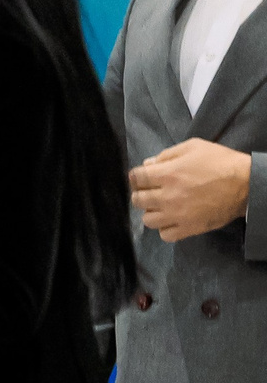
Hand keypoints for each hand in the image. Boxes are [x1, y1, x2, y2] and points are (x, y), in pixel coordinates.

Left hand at [130, 139, 252, 241]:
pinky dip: (165, 228)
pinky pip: (165, 235)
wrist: (247, 184)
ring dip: (152, 212)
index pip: (135, 178)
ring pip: (147, 220)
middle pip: (137, 200)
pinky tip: (173, 219)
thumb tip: (148, 164)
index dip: (137, 176)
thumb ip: (168, 154)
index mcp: (168, 174)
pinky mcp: (188, 229)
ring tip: (163, 206)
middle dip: (142, 193)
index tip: (143, 177)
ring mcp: (177, 215)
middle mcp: (167, 196)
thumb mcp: (194, 147)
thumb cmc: (221, 162)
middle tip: (153, 191)